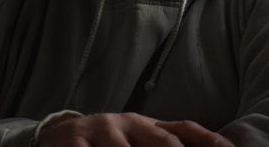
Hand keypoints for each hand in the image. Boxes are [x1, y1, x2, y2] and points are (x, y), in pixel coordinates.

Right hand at [36, 112, 233, 146]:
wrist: (59, 136)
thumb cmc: (108, 144)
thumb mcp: (136, 142)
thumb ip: (163, 143)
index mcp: (148, 125)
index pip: (184, 129)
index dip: (209, 141)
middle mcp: (129, 124)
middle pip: (164, 142)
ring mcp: (103, 130)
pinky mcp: (75, 141)